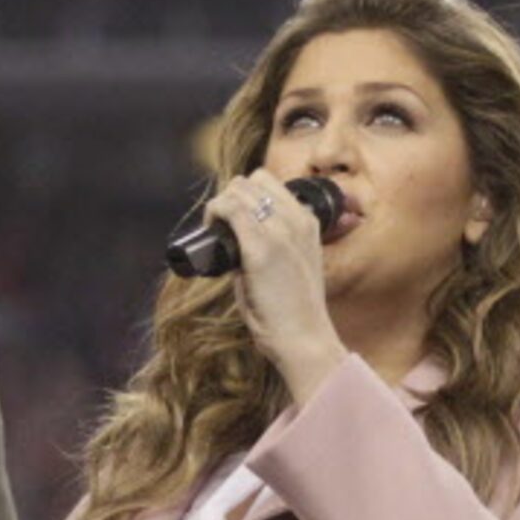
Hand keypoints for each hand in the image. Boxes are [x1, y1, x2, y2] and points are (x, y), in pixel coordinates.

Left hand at [202, 169, 345, 400]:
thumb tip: (238, 236)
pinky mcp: (260, 249)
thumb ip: (274, 245)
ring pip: (239, 189)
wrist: (304, 339)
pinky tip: (211, 228)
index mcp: (309, 223)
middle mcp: (297, 220)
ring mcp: (280, 232)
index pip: (270, 184)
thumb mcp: (294, 266)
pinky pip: (230, 208)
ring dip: (221, 204)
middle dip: (231, 196)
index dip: (246, 196)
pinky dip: (214, 212)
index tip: (235, 219)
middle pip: (253, 181)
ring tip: (215, 228)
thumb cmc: (294, 311)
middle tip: (221, 225)